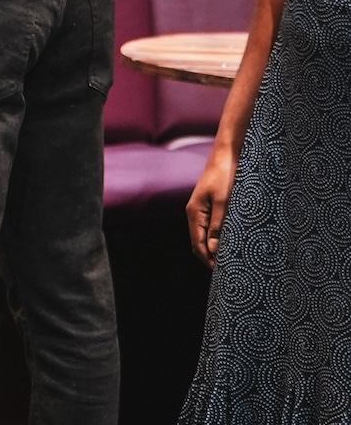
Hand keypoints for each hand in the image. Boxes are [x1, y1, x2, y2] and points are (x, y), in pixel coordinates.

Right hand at [187, 143, 236, 266]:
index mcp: (194, 212)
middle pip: (199, 241)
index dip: (207, 259)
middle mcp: (195, 212)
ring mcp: (203, 208)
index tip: (220, 272)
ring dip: (215, 246)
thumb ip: (217, 225)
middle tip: (227, 269)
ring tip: (230, 258)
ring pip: (206, 233)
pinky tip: (230, 239)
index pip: (197, 244)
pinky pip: (212, 225)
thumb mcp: (223, 201)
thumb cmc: (225, 175)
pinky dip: (218, 235)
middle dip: (210, 256)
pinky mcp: (212, 203)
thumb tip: (212, 248)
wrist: (228, 153)